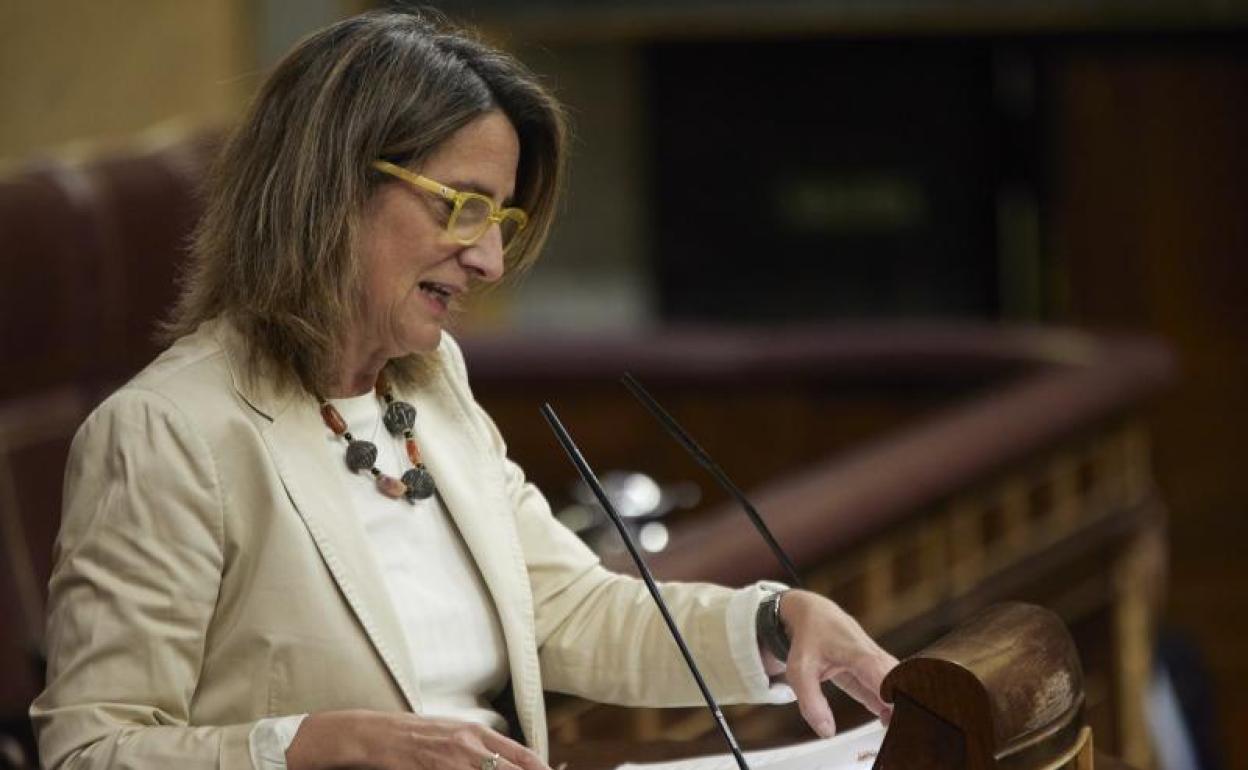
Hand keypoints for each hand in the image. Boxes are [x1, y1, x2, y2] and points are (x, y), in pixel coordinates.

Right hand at [285, 709, 550, 769]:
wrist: (374, 734)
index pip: (522, 755)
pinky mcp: (434, 769)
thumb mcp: (452, 734)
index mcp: (476, 733)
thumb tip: (507, 760)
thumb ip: (480, 747)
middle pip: (512, 768)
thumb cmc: (414, 735)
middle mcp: (469, 745)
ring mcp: (452, 760)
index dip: (540, 769)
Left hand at [772, 590, 897, 737]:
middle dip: (906, 707)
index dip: (897, 703)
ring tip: (893, 730)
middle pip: (902, 683)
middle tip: (898, 731)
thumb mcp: (800, 672)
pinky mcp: (874, 667)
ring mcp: (877, 660)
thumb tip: (826, 732)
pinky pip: (890, 686)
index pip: (889, 681)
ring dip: (900, 705)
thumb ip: (812, 703)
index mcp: (860, 655)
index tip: (895, 723)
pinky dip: (892, 703)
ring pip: (900, 683)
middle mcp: (875, 657)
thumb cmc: (807, 637)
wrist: (811, 612)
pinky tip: (887, 721)